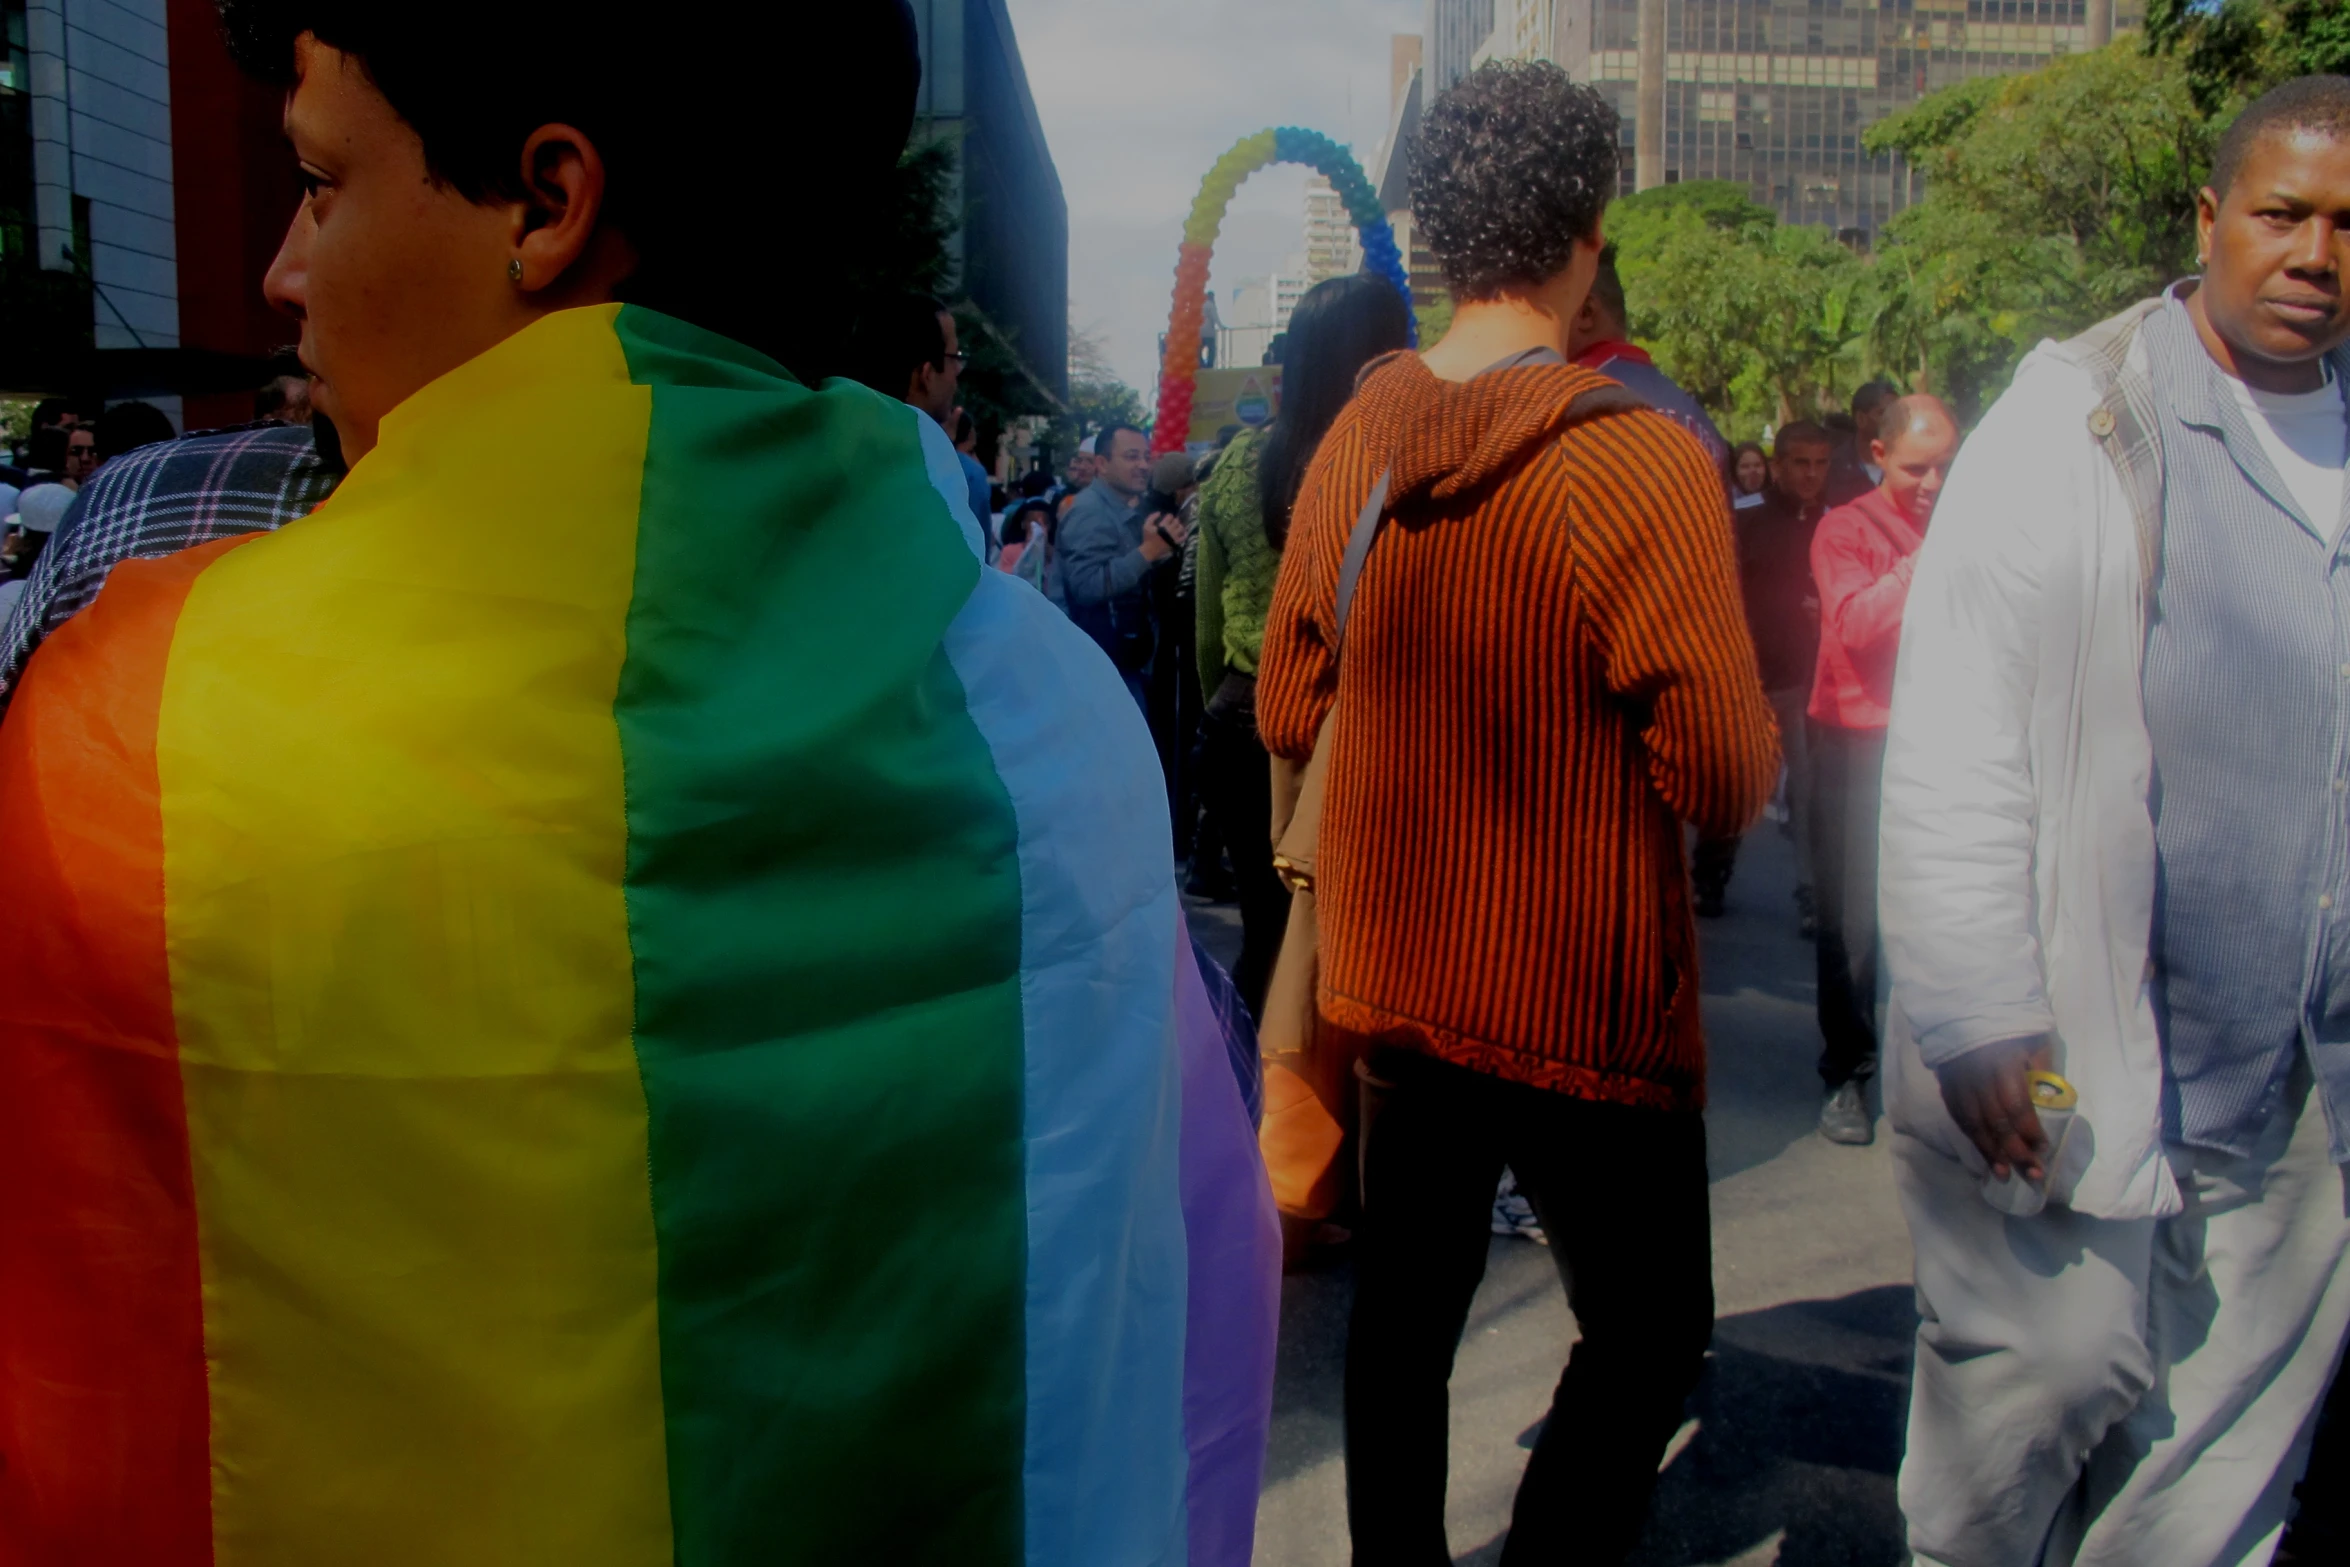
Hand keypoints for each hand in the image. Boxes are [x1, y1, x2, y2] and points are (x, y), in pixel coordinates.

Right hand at [1139, 511, 1186, 562]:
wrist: (1150, 550)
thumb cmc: (1148, 538)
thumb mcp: (1146, 526)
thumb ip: (1152, 517)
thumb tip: (1159, 513)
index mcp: (1164, 525)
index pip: (1170, 516)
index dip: (1169, 516)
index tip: (1167, 518)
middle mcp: (1170, 530)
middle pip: (1176, 521)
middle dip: (1174, 520)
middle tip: (1172, 522)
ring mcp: (1174, 536)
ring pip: (1181, 528)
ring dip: (1179, 526)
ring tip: (1176, 527)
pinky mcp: (1176, 543)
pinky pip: (1184, 537)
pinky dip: (1185, 534)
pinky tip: (1183, 533)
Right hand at [1935, 1036, 2053, 1181]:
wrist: (1963, 1004)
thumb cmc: (2006, 1022)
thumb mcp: (2033, 1037)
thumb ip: (2042, 1067)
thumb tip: (2049, 1100)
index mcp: (2003, 1063)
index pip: (2016, 1105)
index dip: (2029, 1130)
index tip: (2043, 1148)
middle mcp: (1977, 1077)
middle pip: (1996, 1121)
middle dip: (2015, 1151)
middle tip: (2032, 1175)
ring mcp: (1958, 1082)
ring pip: (1974, 1123)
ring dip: (1990, 1152)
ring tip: (2004, 1174)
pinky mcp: (1946, 1084)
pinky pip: (1958, 1115)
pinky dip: (1971, 1136)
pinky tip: (1983, 1152)